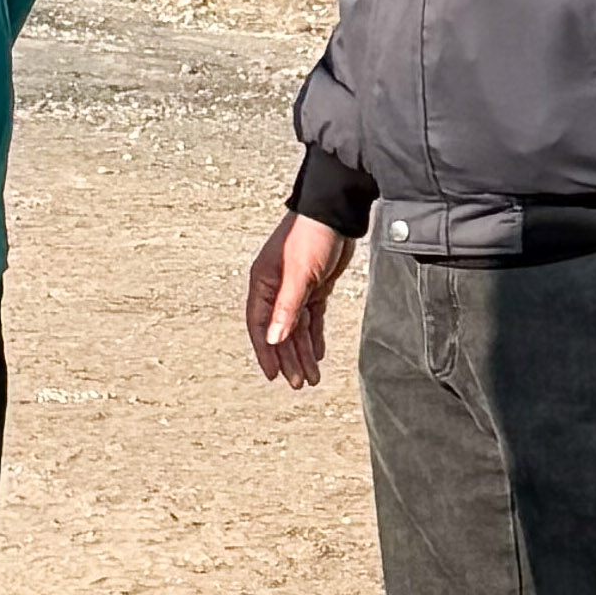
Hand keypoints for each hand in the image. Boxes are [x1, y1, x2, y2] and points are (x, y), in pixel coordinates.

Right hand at [245, 211, 358, 390]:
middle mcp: (276, 288)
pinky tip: (317, 353)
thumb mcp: (299, 274)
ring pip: (297, 327)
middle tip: (298, 383)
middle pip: (279, 330)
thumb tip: (273, 339)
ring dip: (303, 351)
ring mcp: (295, 288)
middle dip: (288, 358)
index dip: (266, 351)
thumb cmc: (312, 237)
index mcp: (263, 284)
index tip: (273, 375)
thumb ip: (287, 308)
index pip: (259, 325)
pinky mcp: (315, 286)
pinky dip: (314, 335)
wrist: (336, 212)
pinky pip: (311, 318)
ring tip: (311, 376)